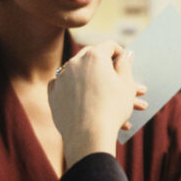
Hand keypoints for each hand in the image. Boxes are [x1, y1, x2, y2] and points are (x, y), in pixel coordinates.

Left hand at [48, 41, 146, 166]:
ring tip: (105, 92)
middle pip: (92, 56)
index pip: (109, 45)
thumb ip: (125, 65)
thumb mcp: (126, 86)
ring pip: (79, 72)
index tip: (124, 62)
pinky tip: (83, 96)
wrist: (89, 135)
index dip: (119, 52)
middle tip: (115, 76)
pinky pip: (64, 85)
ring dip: (91, 78)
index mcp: (94, 56)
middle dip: (104, 64)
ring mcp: (61, 77)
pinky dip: (73, 88)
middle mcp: (74, 62)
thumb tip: (124, 54)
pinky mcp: (53, 93)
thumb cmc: (112, 109)